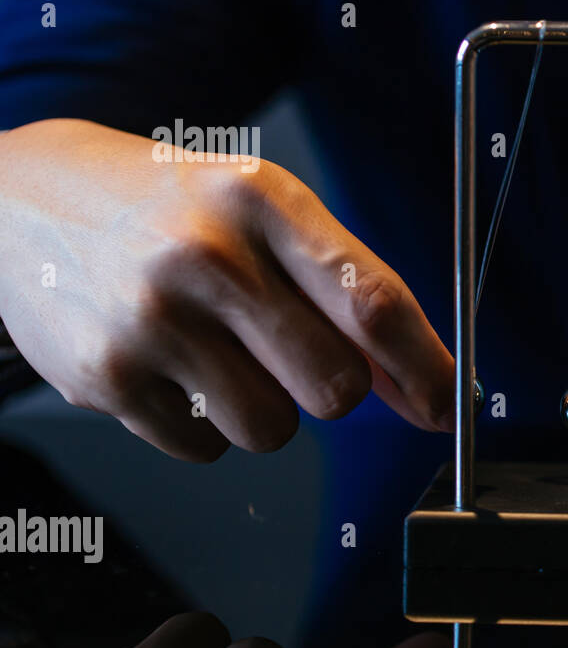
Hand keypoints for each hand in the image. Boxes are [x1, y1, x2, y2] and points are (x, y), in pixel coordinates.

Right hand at [0, 119, 454, 460]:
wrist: (22, 198)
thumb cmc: (166, 208)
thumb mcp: (259, 208)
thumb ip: (341, 285)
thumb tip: (415, 379)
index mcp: (262, 201)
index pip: (373, 301)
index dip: (425, 368)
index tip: (446, 405)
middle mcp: (207, 255)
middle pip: (334, 386)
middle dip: (331, 389)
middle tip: (292, 355)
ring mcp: (151, 319)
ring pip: (273, 430)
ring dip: (264, 409)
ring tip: (217, 351)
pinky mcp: (105, 375)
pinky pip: (206, 449)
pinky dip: (202, 425)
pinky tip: (170, 367)